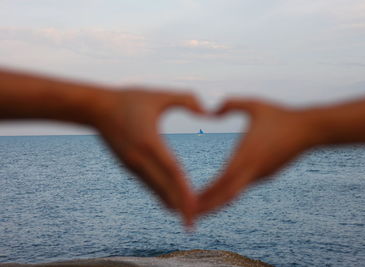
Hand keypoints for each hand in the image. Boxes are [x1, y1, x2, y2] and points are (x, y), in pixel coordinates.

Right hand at [92, 89, 203, 225]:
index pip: (172, 172)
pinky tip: (170, 202)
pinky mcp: (129, 166)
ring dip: (170, 203)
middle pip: (163, 188)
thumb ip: (186, 99)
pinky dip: (160, 194)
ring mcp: (133, 165)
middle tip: (193, 224)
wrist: (96, 108)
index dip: (184, 192)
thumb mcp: (159, 95)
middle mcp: (140, 159)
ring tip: (185, 217)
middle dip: (179, 207)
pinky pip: (148, 185)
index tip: (196, 209)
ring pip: (155, 190)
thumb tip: (208, 110)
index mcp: (149, 142)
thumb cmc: (129, 100)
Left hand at [197, 98, 318, 216]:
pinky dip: (229, 193)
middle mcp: (253, 170)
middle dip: (207, 206)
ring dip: (217, 201)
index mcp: (247, 155)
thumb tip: (209, 111)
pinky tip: (220, 194)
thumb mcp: (253, 105)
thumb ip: (229, 104)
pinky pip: (244, 186)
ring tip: (200, 208)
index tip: (188, 202)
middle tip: (188, 215)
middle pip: (226, 195)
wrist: (310, 129)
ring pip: (235, 193)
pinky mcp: (267, 174)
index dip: (205, 194)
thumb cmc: (281, 115)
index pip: (222, 181)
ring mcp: (261, 175)